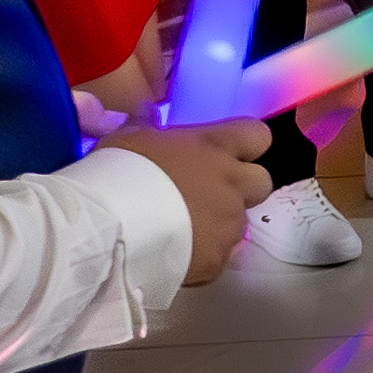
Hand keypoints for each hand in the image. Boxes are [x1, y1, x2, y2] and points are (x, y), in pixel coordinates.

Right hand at [93, 115, 277, 284]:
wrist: (110, 227)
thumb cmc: (118, 174)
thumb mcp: (128, 139)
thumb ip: (147, 127)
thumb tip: (148, 113)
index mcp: (214, 147)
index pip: (257, 135)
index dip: (247, 145)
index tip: (227, 153)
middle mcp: (231, 183)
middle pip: (261, 182)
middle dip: (241, 189)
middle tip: (206, 196)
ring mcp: (229, 223)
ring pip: (238, 223)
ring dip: (218, 226)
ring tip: (181, 232)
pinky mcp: (218, 258)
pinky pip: (218, 257)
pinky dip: (202, 257)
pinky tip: (174, 256)